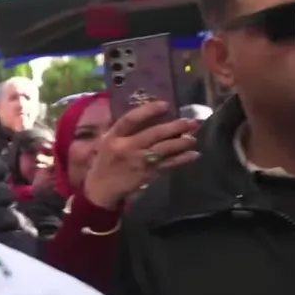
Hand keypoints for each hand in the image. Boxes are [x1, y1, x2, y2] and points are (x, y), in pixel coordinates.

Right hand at [81, 101, 199, 209]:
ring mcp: (138, 162)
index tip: (165, 105)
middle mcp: (126, 147)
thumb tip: (146, 114)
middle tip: (191, 121)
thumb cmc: (105, 162)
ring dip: (181, 143)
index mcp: (114, 137)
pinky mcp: (147, 175)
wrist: (101, 190)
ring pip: (164, 150)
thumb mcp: (106, 142)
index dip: (148, 111)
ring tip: (193, 138)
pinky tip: (193, 155)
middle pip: (153, 134)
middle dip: (174, 127)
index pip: (130, 120)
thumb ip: (122, 130)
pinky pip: (168, 165)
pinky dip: (182, 160)